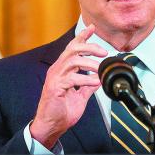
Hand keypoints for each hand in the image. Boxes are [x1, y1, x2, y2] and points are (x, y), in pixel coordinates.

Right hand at [30, 24, 107, 148]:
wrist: (51, 126)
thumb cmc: (61, 111)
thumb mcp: (79, 97)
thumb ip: (87, 86)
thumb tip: (98, 78)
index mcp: (63, 69)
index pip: (72, 48)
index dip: (82, 36)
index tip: (92, 28)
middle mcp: (57, 70)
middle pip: (72, 49)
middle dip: (89, 47)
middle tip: (104, 52)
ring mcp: (55, 78)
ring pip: (72, 60)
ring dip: (89, 62)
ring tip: (100, 68)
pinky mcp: (55, 88)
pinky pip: (71, 78)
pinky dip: (86, 79)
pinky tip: (95, 81)